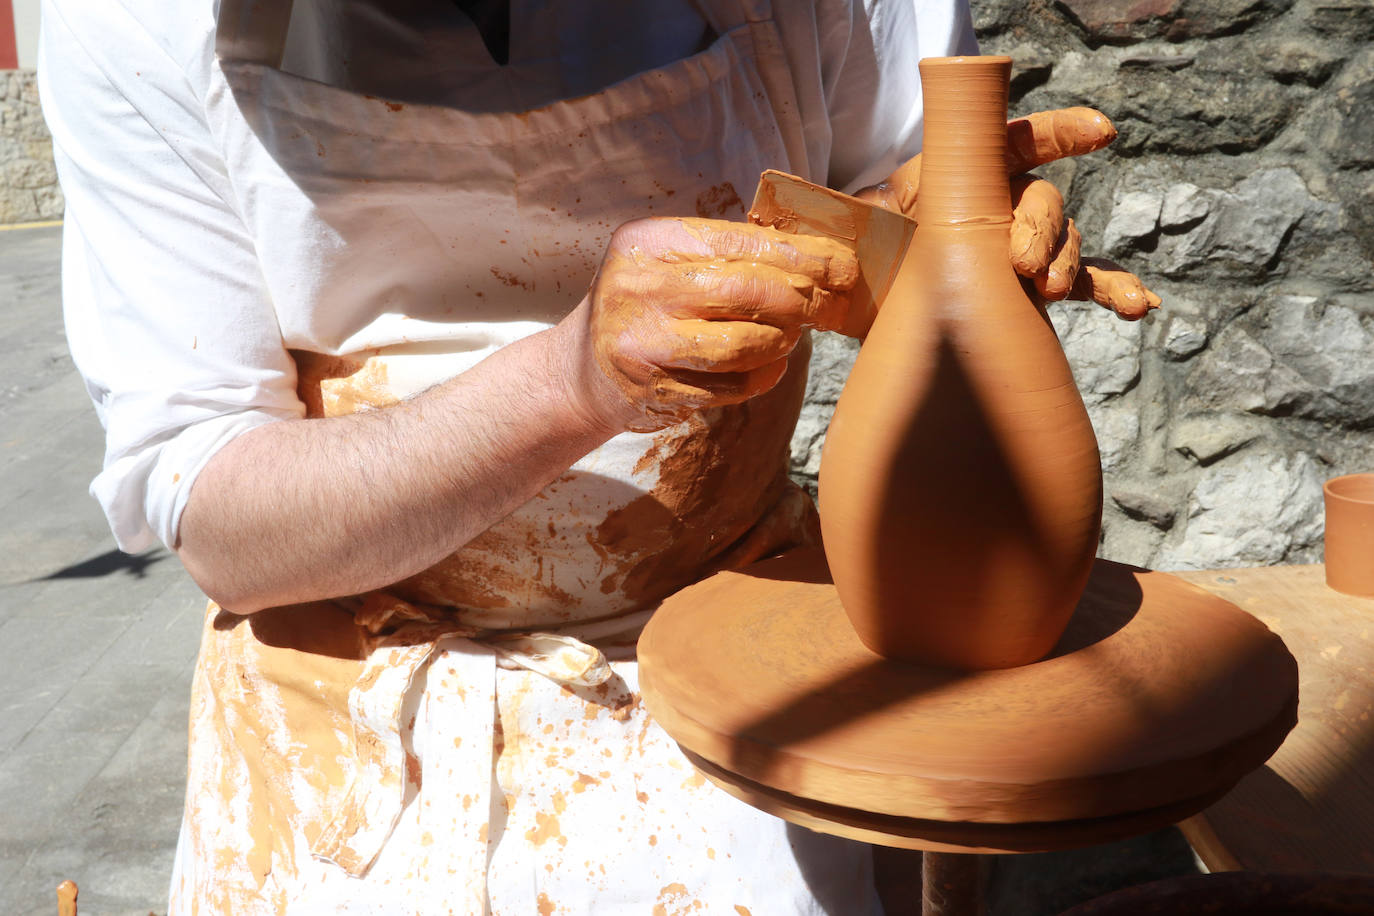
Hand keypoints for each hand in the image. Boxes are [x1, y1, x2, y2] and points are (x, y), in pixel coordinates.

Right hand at [577, 217, 858, 432]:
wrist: (578, 372)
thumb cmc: (642, 307)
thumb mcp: (666, 262)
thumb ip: (724, 253)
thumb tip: (814, 253)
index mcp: (649, 241)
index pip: (743, 242)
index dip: (803, 254)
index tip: (843, 265)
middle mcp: (640, 286)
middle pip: (748, 290)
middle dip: (803, 300)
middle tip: (832, 307)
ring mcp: (644, 342)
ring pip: (744, 343)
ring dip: (783, 342)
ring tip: (792, 336)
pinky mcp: (654, 389)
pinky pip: (730, 386)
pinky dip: (761, 377)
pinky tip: (768, 367)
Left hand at [859, 107, 1160, 320]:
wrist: (877, 302)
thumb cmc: (868, 256)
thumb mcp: (857, 232)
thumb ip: (854, 219)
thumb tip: (824, 223)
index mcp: (963, 175)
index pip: (1017, 142)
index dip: (1061, 132)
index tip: (1099, 132)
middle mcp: (1002, 204)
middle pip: (1042, 203)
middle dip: (1038, 230)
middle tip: (1022, 264)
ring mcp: (1023, 246)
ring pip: (1065, 242)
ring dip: (1068, 263)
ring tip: (1051, 290)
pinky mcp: (1034, 288)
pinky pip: (1087, 282)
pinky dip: (1115, 290)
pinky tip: (1141, 306)